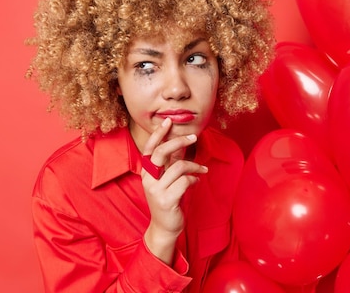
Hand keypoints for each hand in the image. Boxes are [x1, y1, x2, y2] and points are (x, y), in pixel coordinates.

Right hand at [140, 118, 207, 264]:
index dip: (158, 134)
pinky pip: (185, 182)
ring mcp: (156, 190)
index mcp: (146, 172)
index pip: (149, 148)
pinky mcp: (166, 200)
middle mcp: (148, 179)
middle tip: (194, 137)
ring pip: (178, 167)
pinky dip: (194, 179)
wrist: (165, 227)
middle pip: (161, 152)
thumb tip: (180, 143)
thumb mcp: (167, 179)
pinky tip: (196, 182)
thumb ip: (171, 162)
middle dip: (179, 142)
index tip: (168, 122)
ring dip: (194, 166)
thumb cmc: (167, 199)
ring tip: (202, 169)